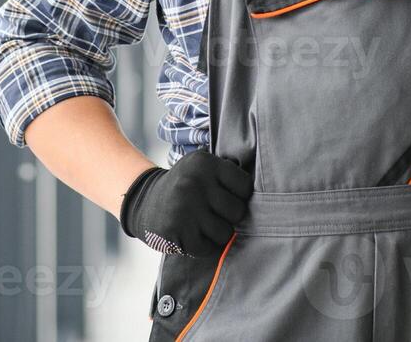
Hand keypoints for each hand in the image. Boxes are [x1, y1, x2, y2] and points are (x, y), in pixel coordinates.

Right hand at [118, 150, 252, 256]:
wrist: (144, 201)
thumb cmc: (186, 186)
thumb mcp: (201, 168)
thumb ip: (227, 174)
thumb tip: (265, 192)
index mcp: (204, 163)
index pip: (245, 186)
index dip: (239, 196)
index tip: (226, 196)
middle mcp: (194, 182)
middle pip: (237, 212)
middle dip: (229, 217)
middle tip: (213, 212)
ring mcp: (184, 208)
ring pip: (225, 233)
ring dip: (216, 233)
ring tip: (202, 224)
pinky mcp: (176, 231)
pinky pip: (208, 248)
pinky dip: (204, 246)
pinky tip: (193, 234)